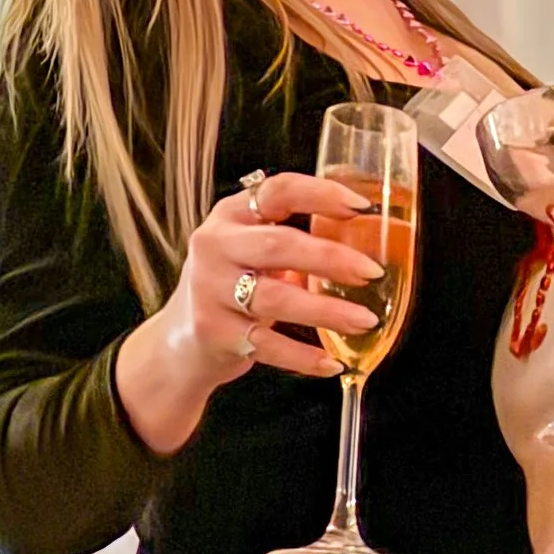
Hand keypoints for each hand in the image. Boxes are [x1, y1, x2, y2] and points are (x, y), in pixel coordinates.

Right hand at [115, 171, 384, 454]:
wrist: (182, 339)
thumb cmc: (232, 287)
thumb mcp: (251, 250)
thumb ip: (293, 241)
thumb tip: (365, 243)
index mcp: (231, 215)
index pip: (277, 191)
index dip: (321, 194)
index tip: (362, 206)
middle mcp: (216, 246)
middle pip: (278, 244)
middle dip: (330, 258)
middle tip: (372, 272)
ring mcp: (211, 291)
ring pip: (275, 298)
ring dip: (326, 311)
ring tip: (365, 320)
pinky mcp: (215, 333)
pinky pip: (268, 345)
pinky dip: (303, 356)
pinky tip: (332, 362)